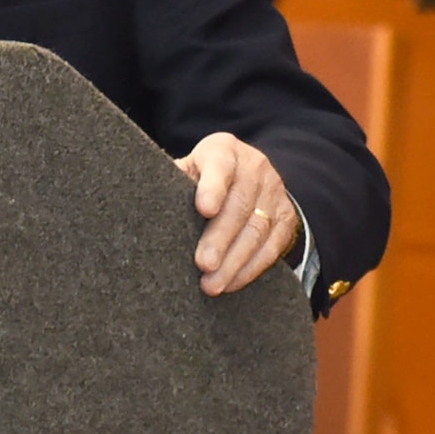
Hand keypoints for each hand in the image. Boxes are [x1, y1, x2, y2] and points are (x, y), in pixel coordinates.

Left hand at [173, 132, 297, 296]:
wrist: (244, 175)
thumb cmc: (200, 177)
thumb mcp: (185, 169)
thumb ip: (171, 183)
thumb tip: (147, 206)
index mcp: (223, 150)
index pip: (220, 165)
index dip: (213, 187)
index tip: (203, 209)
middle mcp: (254, 167)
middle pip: (240, 204)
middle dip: (221, 238)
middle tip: (203, 264)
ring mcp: (274, 192)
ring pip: (258, 230)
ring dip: (234, 261)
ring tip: (213, 283)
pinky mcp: (287, 218)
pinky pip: (273, 247)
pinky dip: (251, 269)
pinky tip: (231, 282)